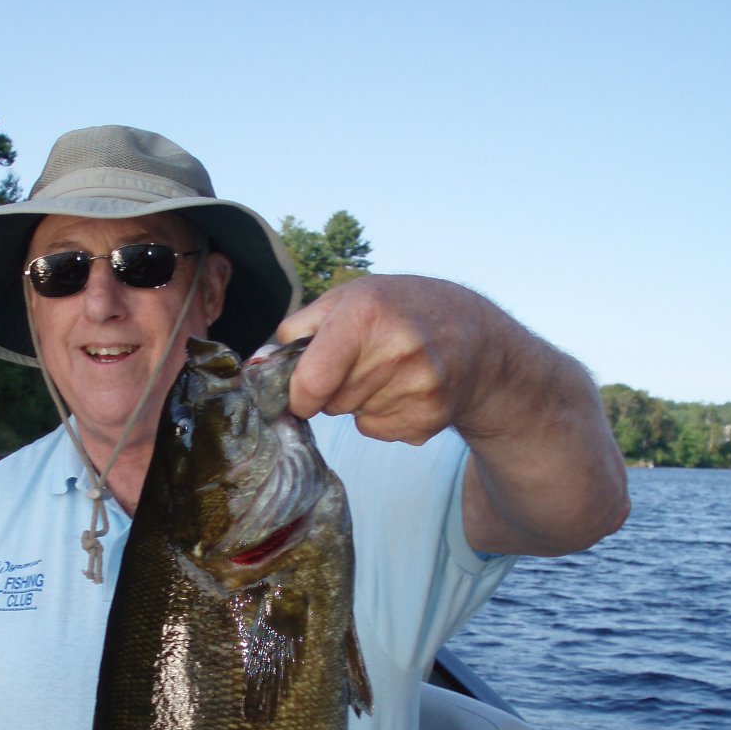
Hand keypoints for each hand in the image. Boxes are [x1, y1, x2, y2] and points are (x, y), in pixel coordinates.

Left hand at [277, 274, 628, 555]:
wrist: (477, 337)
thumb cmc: (401, 310)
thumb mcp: (351, 297)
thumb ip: (297, 330)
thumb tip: (253, 366)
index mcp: (367, 314)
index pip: (310, 384)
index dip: (299, 393)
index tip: (305, 389)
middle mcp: (397, 350)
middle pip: (330, 403)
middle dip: (334, 388)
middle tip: (364, 361)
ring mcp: (418, 389)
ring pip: (353, 418)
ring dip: (361, 401)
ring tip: (392, 370)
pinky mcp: (429, 419)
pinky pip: (378, 432)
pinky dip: (384, 417)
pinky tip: (407, 390)